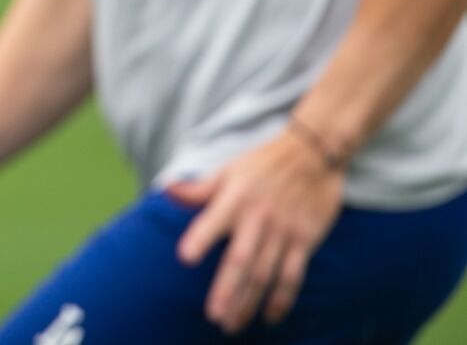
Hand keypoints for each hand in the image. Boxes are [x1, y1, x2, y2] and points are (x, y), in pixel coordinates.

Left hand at [167, 130, 345, 333]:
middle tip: (214, 317)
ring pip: (265, 274)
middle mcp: (257, 218)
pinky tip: (270, 317)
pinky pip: (293, 276)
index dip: (200, 239)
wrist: (313, 154)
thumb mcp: (227, 170)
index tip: (185, 259)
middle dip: (227, 290)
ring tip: (232, 324)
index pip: (213, 221)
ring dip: (249, 302)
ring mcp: (283, 232)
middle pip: (241, 260)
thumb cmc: (262, 163)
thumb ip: (198, 189)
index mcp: (234, 199)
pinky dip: (282, 299)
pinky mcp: (304, 241)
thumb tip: (166, 190)